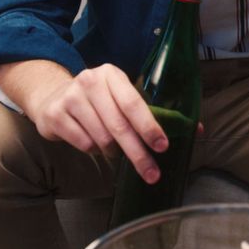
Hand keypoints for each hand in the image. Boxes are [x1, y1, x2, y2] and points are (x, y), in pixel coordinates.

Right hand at [15, 62, 168, 182]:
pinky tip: (93, 142)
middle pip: (119, 125)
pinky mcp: (55, 114)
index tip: (162, 147)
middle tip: (151, 173)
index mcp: (111, 74)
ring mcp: (70, 97)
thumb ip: (152, 112)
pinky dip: (93, 150)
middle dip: (137, 153)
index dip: (149, 126)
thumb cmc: (97, 101)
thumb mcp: (120, 97)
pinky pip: (84, 143)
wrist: (52, 97)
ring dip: (114, 151)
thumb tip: (196, 129)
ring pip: (101, 138)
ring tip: (115, 150)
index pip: (133, 103)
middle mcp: (90, 81)